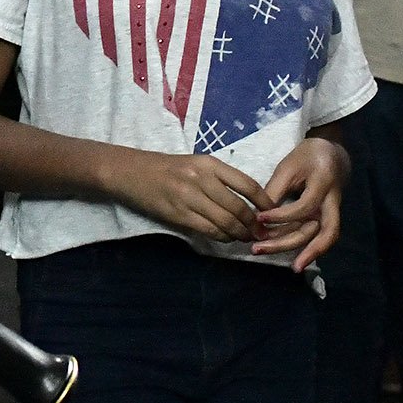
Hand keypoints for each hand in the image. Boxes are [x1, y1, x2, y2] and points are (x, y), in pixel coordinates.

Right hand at [110, 149, 271, 243]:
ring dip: (240, 234)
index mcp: (209, 164)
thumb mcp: (195, 164)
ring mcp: (189, 198)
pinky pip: (208, 230)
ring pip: (225, 222)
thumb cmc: (165, 167)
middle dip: (254, 224)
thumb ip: (218, 179)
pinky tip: (227, 238)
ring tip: (248, 238)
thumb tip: (245, 201)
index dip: (264, 202)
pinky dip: (222, 237)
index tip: (272, 213)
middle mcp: (202, 179)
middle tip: (263, 233)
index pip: (247, 184)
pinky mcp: (179, 215)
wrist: (130, 172)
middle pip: (239, 208)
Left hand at [252, 138, 348, 269]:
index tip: (259, 217)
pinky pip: (315, 238)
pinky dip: (300, 249)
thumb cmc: (308, 157)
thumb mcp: (289, 166)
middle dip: (286, 244)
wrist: (333, 154)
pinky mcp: (326, 220)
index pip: (304, 207)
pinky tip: (282, 255)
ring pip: (315, 239)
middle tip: (257, 248)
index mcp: (324, 184)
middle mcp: (332, 204)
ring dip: (289, 250)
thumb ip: (275, 191)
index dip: (281, 216)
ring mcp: (331, 214)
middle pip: (315, 232)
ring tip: (262, 252)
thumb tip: (257, 217)